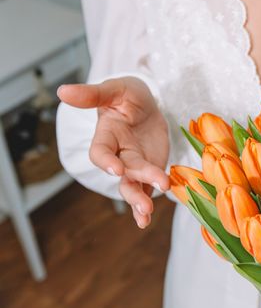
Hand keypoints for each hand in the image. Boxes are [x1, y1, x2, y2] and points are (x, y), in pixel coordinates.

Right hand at [58, 77, 169, 227]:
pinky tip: (148, 218)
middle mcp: (118, 154)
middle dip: (132, 190)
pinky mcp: (148, 171)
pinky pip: (147, 189)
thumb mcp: (115, 89)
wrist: (147, 104)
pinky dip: (150, 201)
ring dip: (139, 201)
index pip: (100, 152)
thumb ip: (92, 94)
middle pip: (122, 176)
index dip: (106, 161)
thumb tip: (63, 90)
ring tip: (147, 212)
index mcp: (107, 135)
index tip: (117, 168)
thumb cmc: (128, 95)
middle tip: (144, 204)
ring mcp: (133, 165)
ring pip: (133, 187)